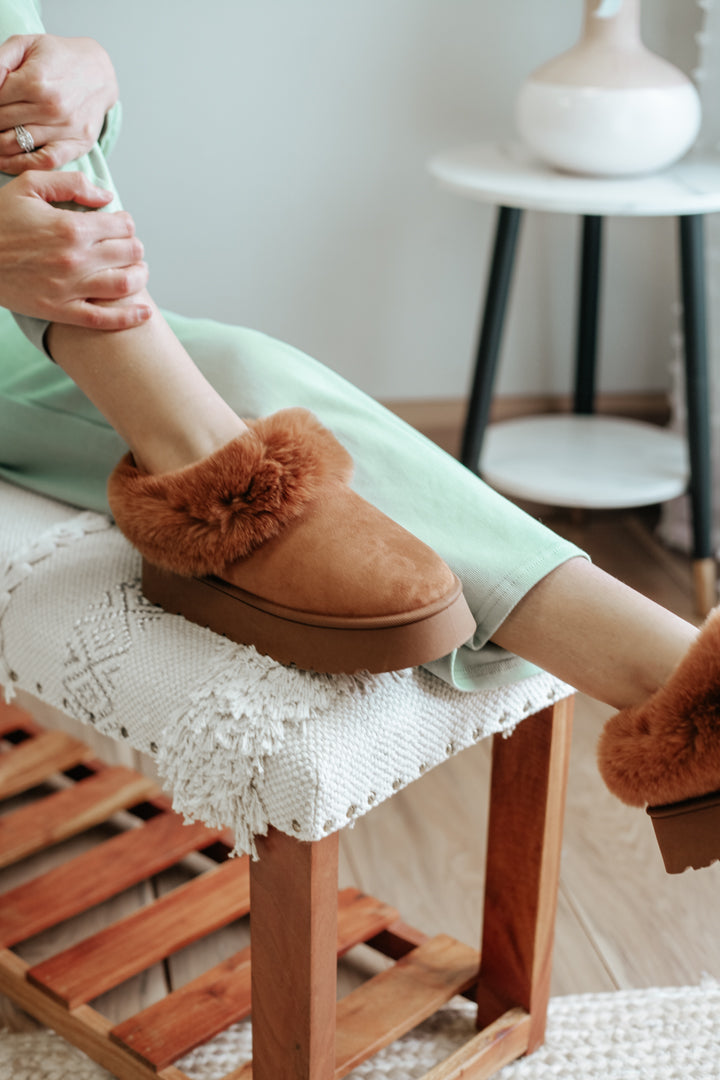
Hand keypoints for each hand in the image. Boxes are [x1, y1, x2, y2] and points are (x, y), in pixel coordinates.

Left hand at [0, 34, 117, 172]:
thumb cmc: (59, 58)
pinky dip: (20, 165)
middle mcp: (50, 107)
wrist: (99, 73)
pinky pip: (44, 162)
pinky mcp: (77, 143)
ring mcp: (65, 128)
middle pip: (1, 123)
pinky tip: (5, 161)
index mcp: (35, 81)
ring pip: (16, 144)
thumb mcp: (25, 44)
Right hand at [0, 171, 150, 329]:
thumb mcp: (29, 186)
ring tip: (137, 271)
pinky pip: (105, 320)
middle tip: (127, 247)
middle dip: (133, 247)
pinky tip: (145, 312)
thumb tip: (106, 196)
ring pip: (126, 284)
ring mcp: (70, 288)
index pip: (123, 226)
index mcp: (71, 227)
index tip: (118, 225)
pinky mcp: (62, 311)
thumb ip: (70, 183)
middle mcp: (76, 259)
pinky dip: (130, 317)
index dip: (125, 223)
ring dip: (139, 276)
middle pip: (130, 253)